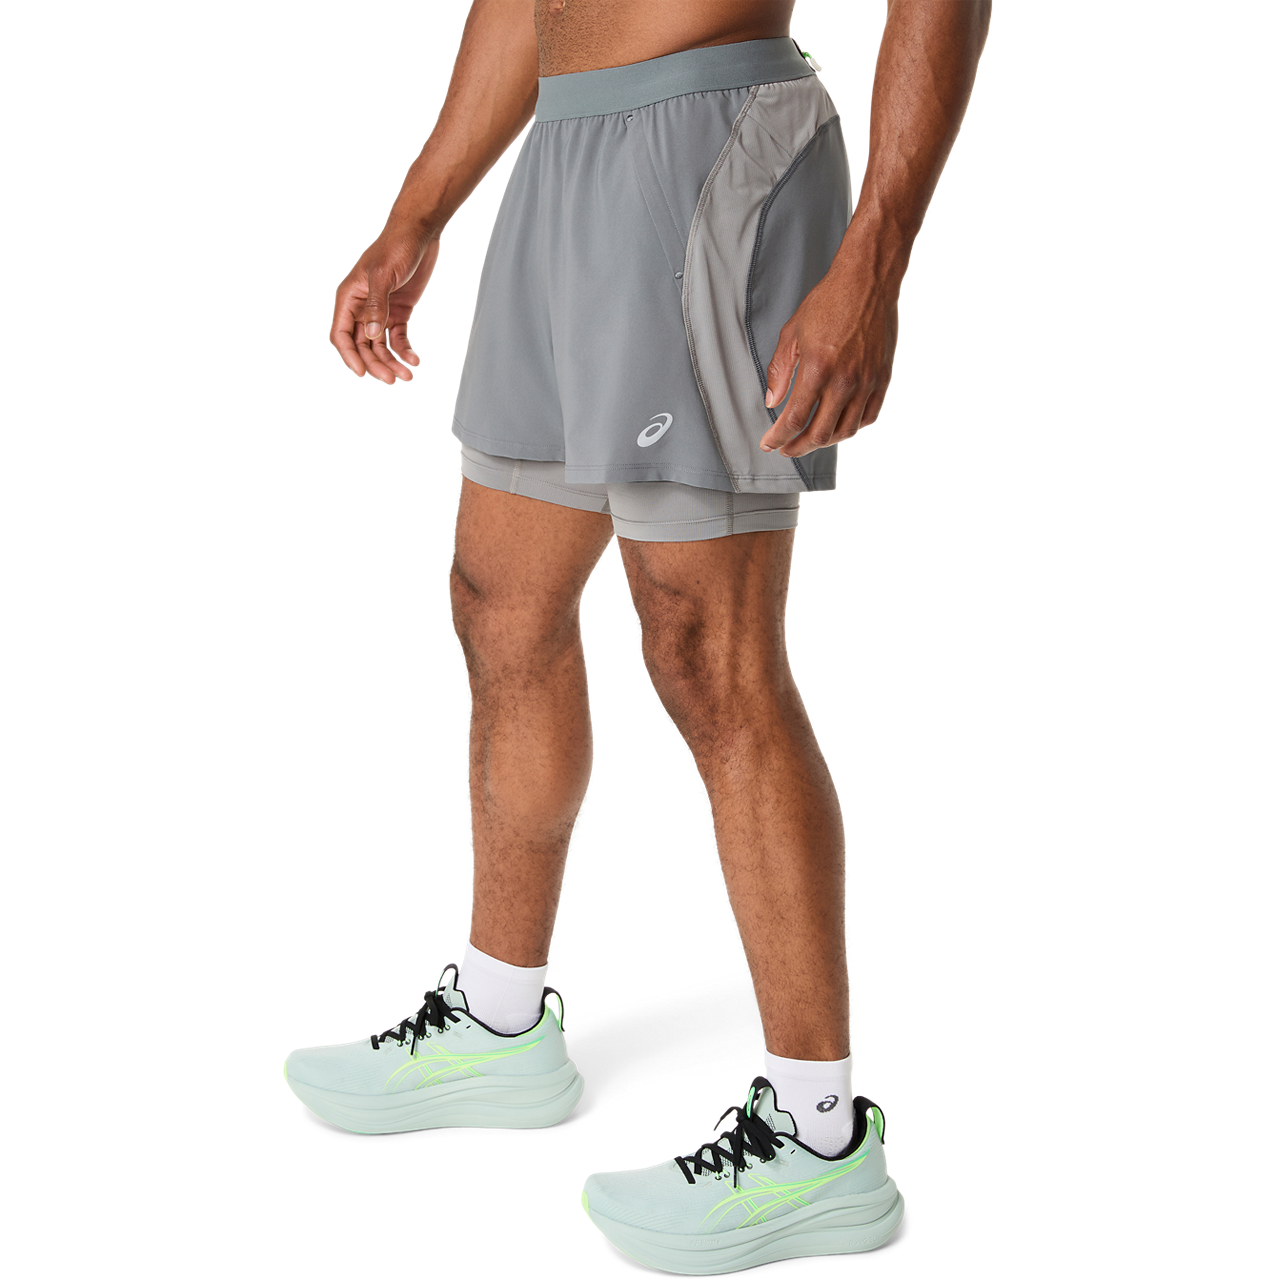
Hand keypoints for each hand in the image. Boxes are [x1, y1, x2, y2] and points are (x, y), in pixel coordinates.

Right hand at [330, 228, 441, 385]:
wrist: (419, 233)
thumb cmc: (395, 247)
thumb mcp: (383, 275)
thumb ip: (377, 305)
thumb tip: (371, 335)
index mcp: (348, 298)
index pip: (341, 335)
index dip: (349, 357)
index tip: (361, 374)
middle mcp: (361, 307)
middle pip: (362, 346)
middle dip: (376, 364)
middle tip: (392, 381)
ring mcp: (380, 311)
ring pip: (380, 346)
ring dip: (392, 362)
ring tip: (408, 376)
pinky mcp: (399, 311)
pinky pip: (398, 337)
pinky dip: (405, 350)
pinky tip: (415, 360)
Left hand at [758, 259, 899, 456]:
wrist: (867, 281)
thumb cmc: (829, 302)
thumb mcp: (792, 333)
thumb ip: (779, 371)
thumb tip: (772, 402)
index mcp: (817, 369)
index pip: (794, 420)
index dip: (779, 438)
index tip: (769, 444)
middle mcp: (844, 381)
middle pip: (819, 434)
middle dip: (798, 447)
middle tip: (787, 448)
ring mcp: (866, 382)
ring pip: (845, 431)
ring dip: (825, 441)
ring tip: (811, 438)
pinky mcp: (883, 379)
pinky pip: (868, 417)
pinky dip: (852, 428)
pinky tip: (839, 424)